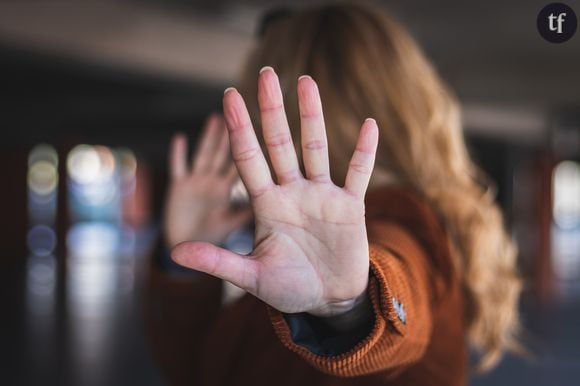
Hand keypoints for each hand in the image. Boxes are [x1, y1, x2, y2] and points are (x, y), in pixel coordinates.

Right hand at [164, 115, 251, 247]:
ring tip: (217, 117)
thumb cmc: (210, 238)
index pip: (243, 164)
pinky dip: (178, 155)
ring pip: (205, 155)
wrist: (181, 254)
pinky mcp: (178, 189)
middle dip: (231, 131)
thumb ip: (244, 214)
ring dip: (210, 137)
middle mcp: (215, 182)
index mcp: (230, 191)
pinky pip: (178, 168)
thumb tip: (268, 201)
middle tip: (242, 111)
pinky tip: (180, 138)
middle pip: (225, 152)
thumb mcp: (230, 226)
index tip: (263, 124)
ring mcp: (197, 183)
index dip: (251, 145)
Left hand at [172, 68, 377, 316]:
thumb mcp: (252, 277)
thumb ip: (218, 262)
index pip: (248, 159)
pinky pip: (358, 173)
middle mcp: (292, 192)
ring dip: (312, 116)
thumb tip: (175, 253)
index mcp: (266, 206)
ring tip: (306, 82)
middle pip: (279, 143)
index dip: (238, 129)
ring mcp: (321, 196)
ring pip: (315, 148)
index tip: (229, 97)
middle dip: (271, 110)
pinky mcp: (349, 206)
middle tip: (266, 74)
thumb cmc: (288, 288)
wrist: (327, 300)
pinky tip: (368, 124)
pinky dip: (364, 151)